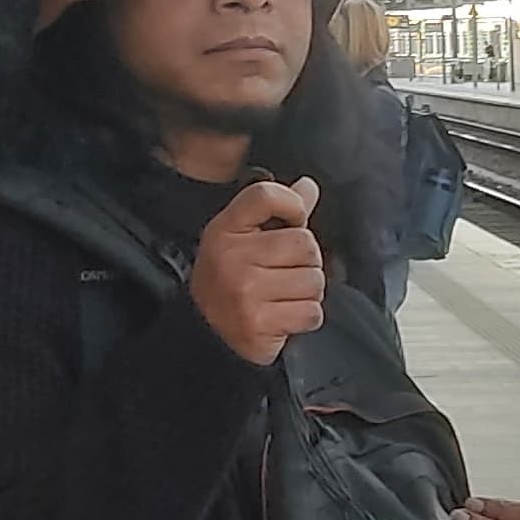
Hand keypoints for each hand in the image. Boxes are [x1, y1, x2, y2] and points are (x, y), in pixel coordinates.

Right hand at [191, 174, 324, 366]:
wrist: (205, 333)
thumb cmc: (229, 281)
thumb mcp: (241, 239)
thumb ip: (277, 211)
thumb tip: (309, 187)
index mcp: (225, 229)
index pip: (266, 195)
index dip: (293, 205)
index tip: (295, 221)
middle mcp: (232, 257)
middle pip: (305, 243)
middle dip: (306, 262)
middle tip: (285, 273)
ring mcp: (244, 290)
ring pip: (314, 281)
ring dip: (308, 293)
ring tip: (284, 296)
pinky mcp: (258, 322)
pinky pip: (311, 312)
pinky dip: (306, 317)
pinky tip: (284, 316)